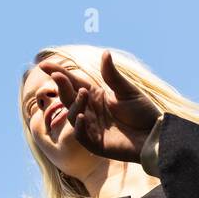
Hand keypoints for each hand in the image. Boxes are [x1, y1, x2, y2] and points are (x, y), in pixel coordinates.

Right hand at [40, 50, 161, 162]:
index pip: (72, 83)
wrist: (155, 134)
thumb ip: (112, 75)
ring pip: (73, 115)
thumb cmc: (143, 112)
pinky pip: (82, 135)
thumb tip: (105, 52)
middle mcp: (89, 110)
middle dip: (61, 86)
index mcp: (95, 96)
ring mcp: (91, 127)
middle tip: (57, 76)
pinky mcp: (96, 144)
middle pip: (68, 97)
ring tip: (83, 94)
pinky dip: (80, 126)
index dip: (58, 74)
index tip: (43, 64)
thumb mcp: (127, 91)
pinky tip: (83, 116)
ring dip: (75, 104)